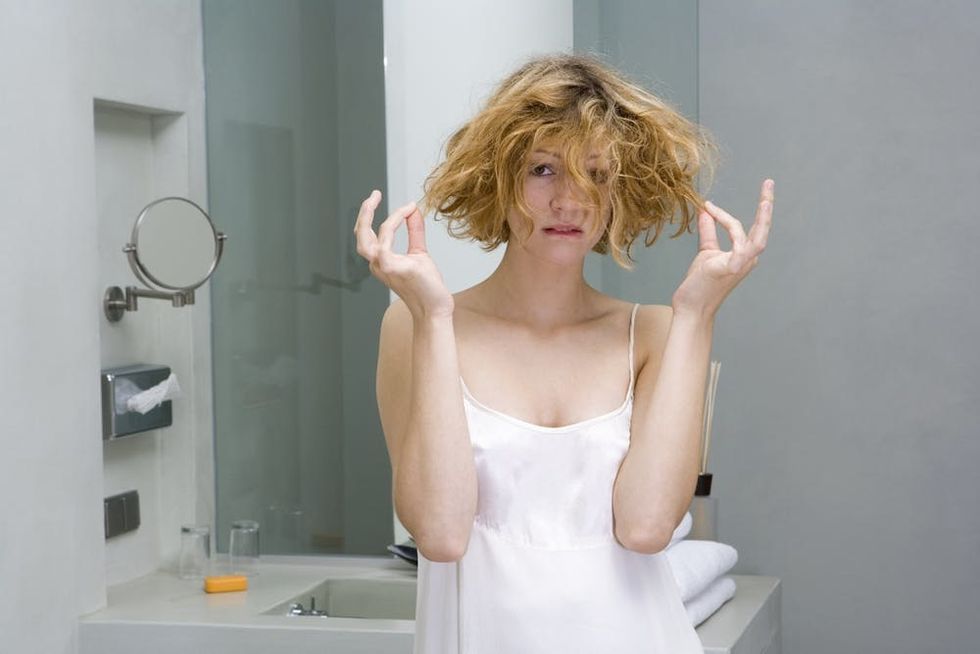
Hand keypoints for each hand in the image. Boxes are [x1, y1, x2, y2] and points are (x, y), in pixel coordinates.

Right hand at [354, 190, 454, 318]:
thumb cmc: (427, 285)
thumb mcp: (419, 252)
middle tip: (374, 194)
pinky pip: (385, 243)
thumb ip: (415, 231)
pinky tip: (405, 215)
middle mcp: (378, 264)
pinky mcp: (394, 269)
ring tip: (378, 199)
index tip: (408, 206)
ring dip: (371, 216)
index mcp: (382, 261)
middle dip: (364, 213)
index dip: (385, 216)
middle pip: (360, 236)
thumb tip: (413, 209)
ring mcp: (384, 267)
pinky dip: (393, 225)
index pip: (371, 235)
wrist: (435, 308)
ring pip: (366, 239)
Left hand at [671, 179, 773, 318]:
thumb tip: (705, 210)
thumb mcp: (705, 252)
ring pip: (758, 239)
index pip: (741, 228)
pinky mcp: (731, 269)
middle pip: (762, 230)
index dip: (723, 215)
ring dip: (761, 218)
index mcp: (742, 255)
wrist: (691, 308)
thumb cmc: (699, 284)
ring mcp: (741, 265)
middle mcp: (747, 260)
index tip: (707, 205)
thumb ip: (709, 232)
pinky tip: (716, 215)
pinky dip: (732, 231)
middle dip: (767, 205)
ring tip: (758, 201)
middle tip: (769, 183)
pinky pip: (740, 248)